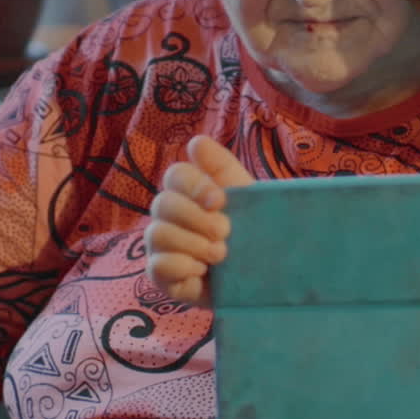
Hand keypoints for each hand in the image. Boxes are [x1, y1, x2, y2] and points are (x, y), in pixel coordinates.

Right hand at [144, 135, 253, 303]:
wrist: (261, 276)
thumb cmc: (251, 231)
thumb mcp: (245, 197)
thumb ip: (222, 168)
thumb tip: (196, 142)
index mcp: (189, 191)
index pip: (176, 175)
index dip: (196, 185)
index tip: (220, 200)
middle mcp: (169, 215)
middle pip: (163, 203)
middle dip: (198, 218)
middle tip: (226, 233)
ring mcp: (160, 244)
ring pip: (158, 233)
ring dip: (194, 244)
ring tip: (220, 255)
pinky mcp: (160, 274)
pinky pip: (158, 265)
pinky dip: (184, 267)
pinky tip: (204, 272)